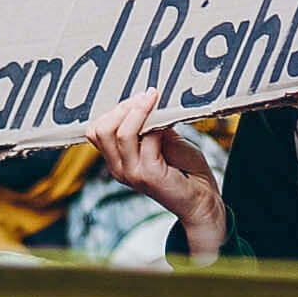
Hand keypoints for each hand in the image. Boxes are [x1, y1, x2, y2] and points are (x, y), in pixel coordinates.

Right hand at [84, 89, 225, 260]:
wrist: (202, 200)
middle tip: (147, 96)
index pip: (95, 131)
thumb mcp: (163, 141)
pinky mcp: (149, 175)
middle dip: (123, 107)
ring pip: (121, 133)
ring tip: (155, 99)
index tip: (138, 97)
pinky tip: (170, 120)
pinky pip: (148, 139)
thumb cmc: (184, 170)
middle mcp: (119, 168)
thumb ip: (151, 126)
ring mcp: (132, 173)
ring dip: (139, 111)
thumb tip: (148, 99)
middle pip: (101, 130)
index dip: (114, 110)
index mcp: (117, 160)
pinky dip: (158, 124)